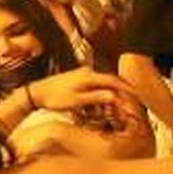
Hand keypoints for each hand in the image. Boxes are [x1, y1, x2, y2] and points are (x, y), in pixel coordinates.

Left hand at [30, 67, 144, 122]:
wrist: (36, 92)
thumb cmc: (55, 98)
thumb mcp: (76, 101)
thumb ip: (96, 98)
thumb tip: (114, 96)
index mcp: (89, 76)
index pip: (113, 80)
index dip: (126, 87)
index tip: (136, 94)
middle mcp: (87, 72)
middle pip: (110, 79)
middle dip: (122, 88)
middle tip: (132, 97)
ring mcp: (82, 73)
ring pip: (102, 81)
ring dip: (112, 89)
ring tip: (119, 99)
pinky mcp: (77, 77)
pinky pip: (95, 82)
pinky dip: (102, 89)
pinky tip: (103, 96)